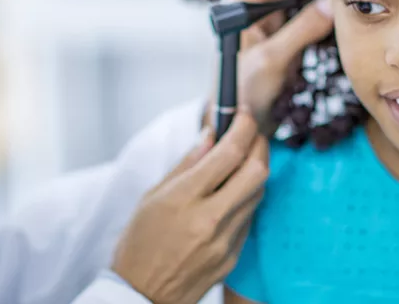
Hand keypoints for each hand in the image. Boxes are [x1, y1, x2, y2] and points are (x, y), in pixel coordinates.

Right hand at [111, 110, 268, 303]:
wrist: (142, 296)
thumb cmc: (139, 243)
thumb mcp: (152, 196)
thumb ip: (187, 163)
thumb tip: (211, 133)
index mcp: (184, 199)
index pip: (229, 152)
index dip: (243, 126)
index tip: (243, 114)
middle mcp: (210, 219)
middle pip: (257, 170)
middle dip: (260, 144)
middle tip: (251, 133)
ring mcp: (225, 240)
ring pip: (259, 192)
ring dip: (256, 169)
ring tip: (240, 161)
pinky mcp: (234, 255)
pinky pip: (250, 217)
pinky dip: (247, 197)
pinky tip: (232, 193)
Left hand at [207, 0, 333, 128]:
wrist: (239, 123)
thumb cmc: (243, 93)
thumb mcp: (271, 61)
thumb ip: (301, 31)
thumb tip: (331, 5)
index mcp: (239, 5)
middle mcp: (251, 7)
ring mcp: (267, 20)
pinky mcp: (281, 34)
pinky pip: (303, 12)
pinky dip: (320, 6)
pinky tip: (338, 6)